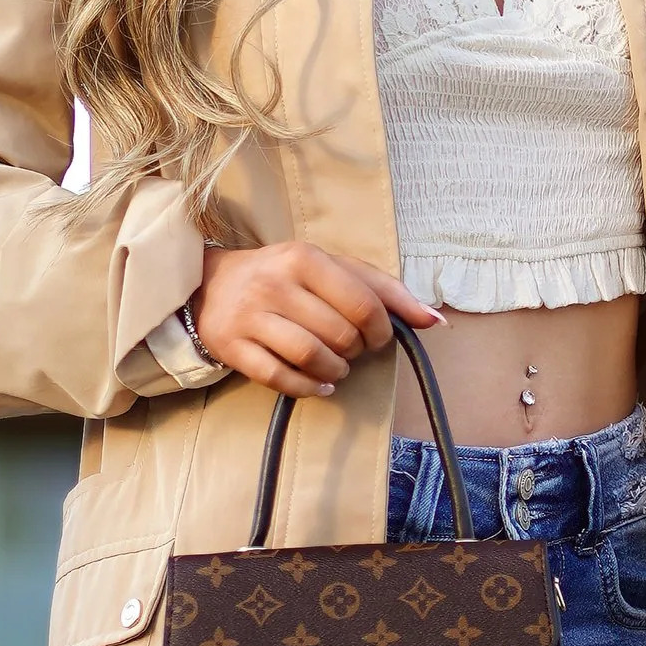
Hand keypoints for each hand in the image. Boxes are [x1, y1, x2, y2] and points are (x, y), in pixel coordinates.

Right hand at [190, 242, 442, 400]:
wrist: (208, 286)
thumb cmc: (283, 278)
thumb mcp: (329, 269)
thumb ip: (382, 289)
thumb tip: (436, 321)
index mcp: (304, 257)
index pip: (362, 302)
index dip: (382, 330)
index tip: (378, 337)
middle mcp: (276, 283)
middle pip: (340, 334)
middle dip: (355, 352)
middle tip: (350, 350)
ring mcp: (251, 316)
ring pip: (311, 357)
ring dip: (335, 372)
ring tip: (335, 370)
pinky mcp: (234, 347)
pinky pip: (280, 378)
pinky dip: (308, 388)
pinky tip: (317, 386)